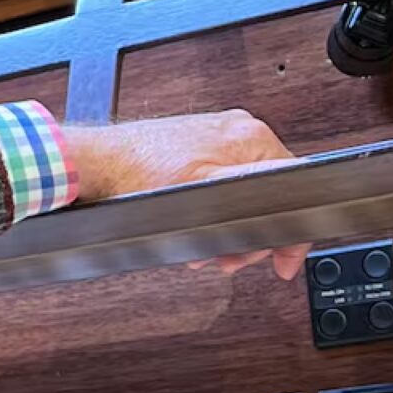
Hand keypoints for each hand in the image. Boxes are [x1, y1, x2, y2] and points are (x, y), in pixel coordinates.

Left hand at [55, 110, 309, 280]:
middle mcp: (237, 131)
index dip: (288, 236)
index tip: (282, 262)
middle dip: (248, 237)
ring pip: (242, 195)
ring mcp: (215, 137)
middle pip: (268, 197)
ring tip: (205, 251)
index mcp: (251, 137)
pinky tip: (194, 230)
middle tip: (228, 260)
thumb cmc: (136, 174)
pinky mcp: (196, 145)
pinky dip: (212, 212)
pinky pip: (219, 185)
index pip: (294, 189)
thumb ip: (257, 189)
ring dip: (227, 229)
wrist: (96, 163)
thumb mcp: (207, 191)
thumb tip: (296, 188)